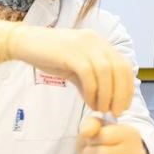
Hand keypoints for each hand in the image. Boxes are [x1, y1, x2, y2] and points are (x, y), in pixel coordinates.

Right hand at [0, 18, 133, 115]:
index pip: (124, 66)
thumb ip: (90, 82)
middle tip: (116, 112)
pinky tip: (89, 103)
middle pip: (119, 69)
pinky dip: (92, 91)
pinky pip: (88, 74)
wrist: (25, 43)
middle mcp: (96, 42)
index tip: (124, 105)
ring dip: (107, 95)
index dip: (127, 87)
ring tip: (101, 110)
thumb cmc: (51, 56)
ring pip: (106, 72)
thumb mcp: (76, 69)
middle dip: (121, 93)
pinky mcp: (71, 52)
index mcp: (101, 44)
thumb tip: (103, 102)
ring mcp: (84, 45)